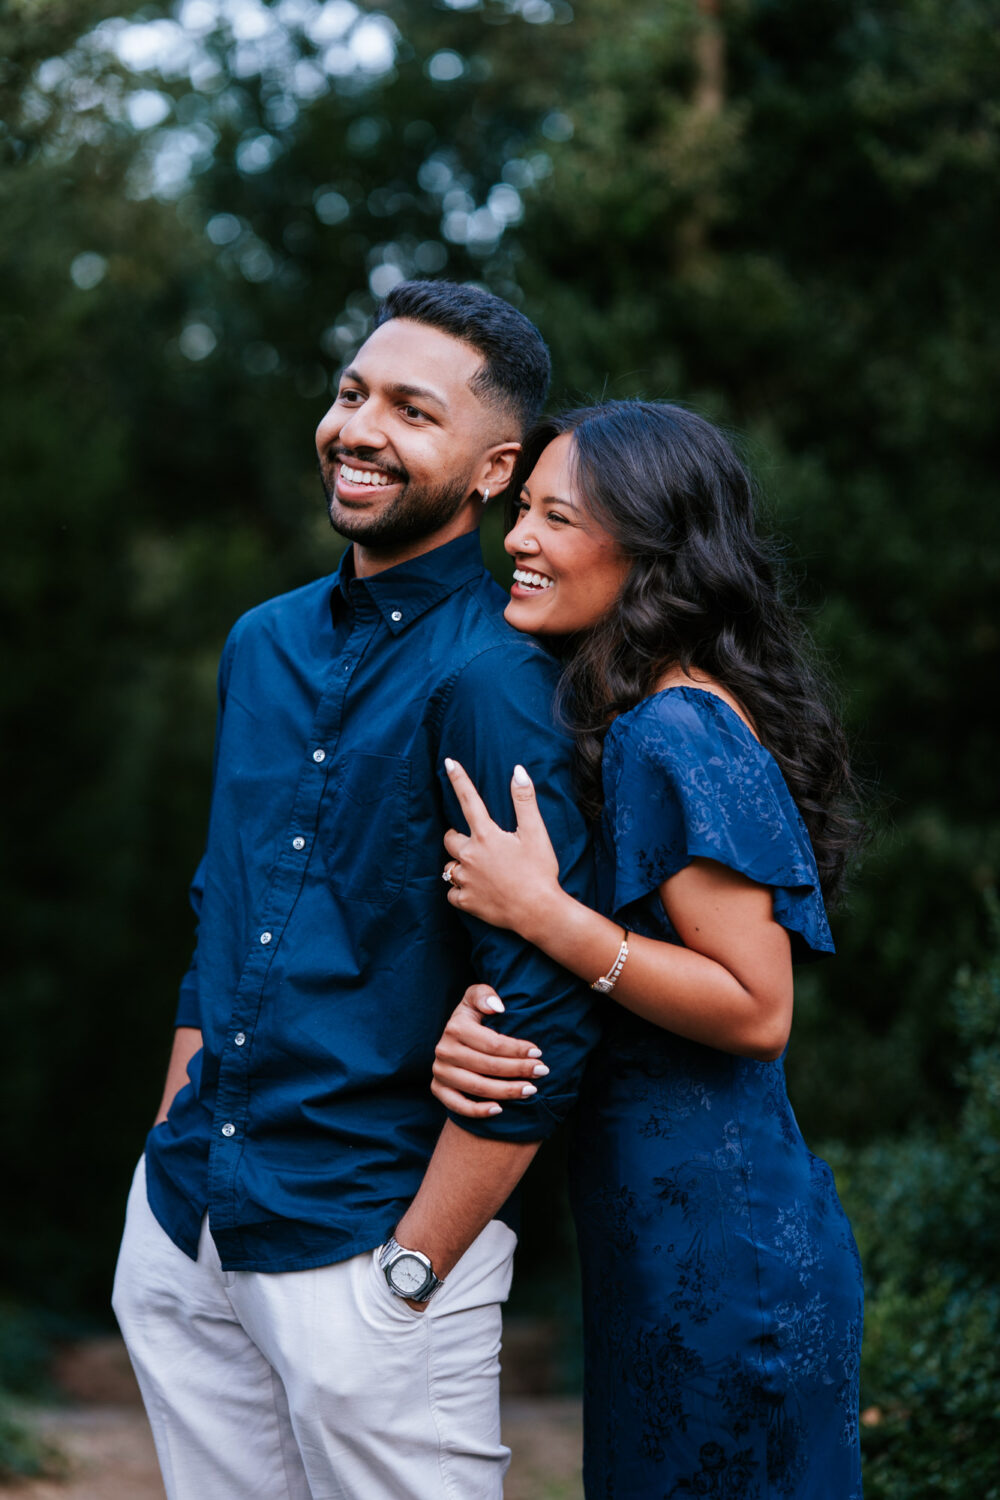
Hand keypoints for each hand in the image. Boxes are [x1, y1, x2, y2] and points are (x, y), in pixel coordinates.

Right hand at [432, 984, 548, 1117]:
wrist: (453, 1039)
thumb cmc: (473, 1017)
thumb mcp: (475, 998)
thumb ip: (484, 995)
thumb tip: (498, 1007)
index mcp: (455, 1027)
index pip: (492, 1043)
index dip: (517, 1049)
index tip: (538, 1052)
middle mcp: (444, 1050)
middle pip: (488, 1066)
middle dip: (519, 1069)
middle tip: (542, 1071)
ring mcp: (440, 1072)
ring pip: (478, 1087)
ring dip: (507, 1091)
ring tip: (531, 1090)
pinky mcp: (438, 1089)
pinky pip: (458, 1106)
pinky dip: (478, 1111)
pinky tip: (500, 1110)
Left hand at [442, 759, 560, 935]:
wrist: (539, 911)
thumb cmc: (539, 871)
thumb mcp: (535, 833)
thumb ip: (524, 800)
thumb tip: (518, 771)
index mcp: (486, 836)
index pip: (468, 800)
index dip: (458, 779)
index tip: (448, 763)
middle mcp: (470, 856)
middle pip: (449, 838)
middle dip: (457, 837)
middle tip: (475, 842)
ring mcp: (465, 880)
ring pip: (450, 867)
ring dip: (459, 865)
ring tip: (480, 870)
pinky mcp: (465, 901)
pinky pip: (452, 893)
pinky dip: (459, 890)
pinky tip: (476, 890)